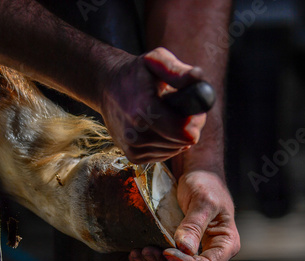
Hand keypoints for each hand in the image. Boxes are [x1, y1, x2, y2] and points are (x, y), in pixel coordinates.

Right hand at [100, 47, 206, 163]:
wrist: (106, 87)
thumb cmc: (136, 73)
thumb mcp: (156, 61)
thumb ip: (177, 70)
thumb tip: (198, 78)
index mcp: (144, 109)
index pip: (185, 133)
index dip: (195, 120)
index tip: (190, 107)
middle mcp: (136, 133)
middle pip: (183, 142)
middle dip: (187, 126)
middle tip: (178, 108)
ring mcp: (133, 147)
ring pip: (175, 150)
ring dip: (176, 135)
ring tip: (164, 115)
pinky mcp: (133, 156)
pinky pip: (164, 155)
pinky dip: (166, 143)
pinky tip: (157, 127)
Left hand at [129, 170, 239, 260]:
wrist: (197, 172)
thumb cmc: (206, 182)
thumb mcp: (203, 200)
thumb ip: (195, 224)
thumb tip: (185, 249)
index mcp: (225, 244)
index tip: (166, 252)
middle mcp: (211, 251)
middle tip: (148, 251)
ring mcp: (194, 250)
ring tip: (139, 252)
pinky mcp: (179, 245)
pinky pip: (166, 259)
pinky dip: (150, 259)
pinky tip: (135, 252)